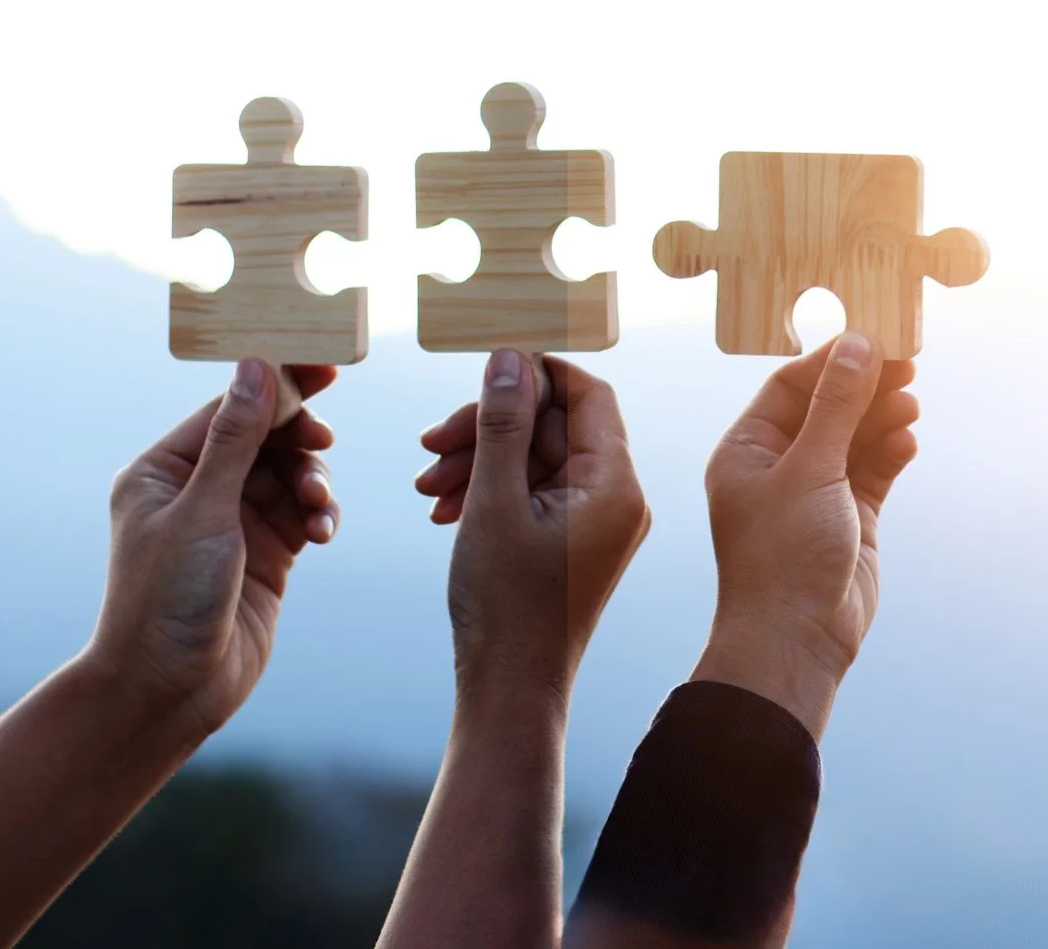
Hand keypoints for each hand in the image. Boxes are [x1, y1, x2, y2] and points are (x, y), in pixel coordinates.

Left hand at [87, 358, 340, 739]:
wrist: (169, 692)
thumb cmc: (165, 601)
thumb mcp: (203, 512)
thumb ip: (236, 438)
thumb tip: (257, 366)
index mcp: (164, 470)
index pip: (229, 407)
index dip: (277, 386)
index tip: (325, 366)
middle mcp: (197, 490)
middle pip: (265, 436)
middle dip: (300, 438)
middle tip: (325, 443)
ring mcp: (233, 523)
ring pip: (291, 474)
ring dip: (313, 483)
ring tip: (318, 510)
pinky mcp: (266, 554)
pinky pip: (304, 512)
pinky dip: (319, 515)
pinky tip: (321, 533)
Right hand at [414, 351, 649, 700]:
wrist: (508, 689)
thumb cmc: (504, 604)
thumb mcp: (494, 501)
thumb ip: (502, 423)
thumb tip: (509, 357)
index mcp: (616, 483)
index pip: (588, 393)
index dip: (535, 374)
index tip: (479, 373)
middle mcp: (619, 496)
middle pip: (555, 425)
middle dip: (489, 428)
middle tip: (430, 446)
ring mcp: (599, 520)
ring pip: (538, 458)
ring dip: (480, 460)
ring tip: (428, 488)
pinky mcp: (576, 540)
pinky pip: (537, 491)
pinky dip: (492, 489)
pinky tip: (444, 508)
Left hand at [691, 332, 922, 738]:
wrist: (796, 641)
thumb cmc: (783, 555)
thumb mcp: (810, 469)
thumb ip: (838, 406)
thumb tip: (859, 345)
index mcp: (747, 449)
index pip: (791, 385)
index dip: (834, 360)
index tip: (875, 338)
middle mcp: (778, 466)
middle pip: (828, 407)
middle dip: (865, 386)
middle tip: (908, 362)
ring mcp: (816, 493)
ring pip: (855, 438)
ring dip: (882, 417)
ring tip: (912, 402)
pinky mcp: (849, 519)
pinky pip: (873, 472)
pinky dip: (890, 454)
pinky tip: (908, 442)